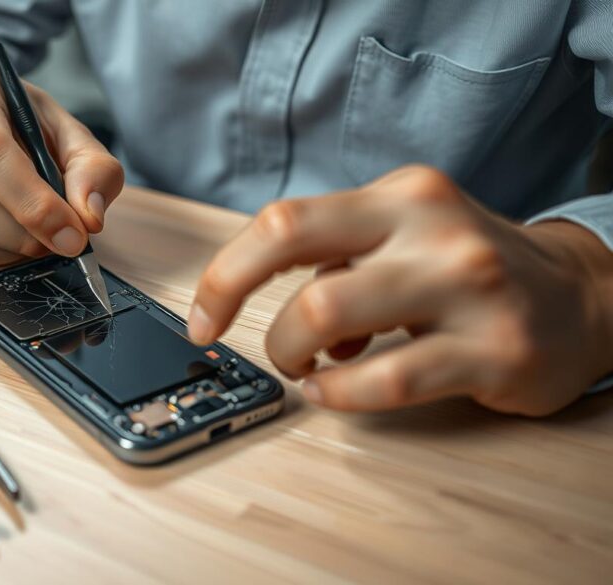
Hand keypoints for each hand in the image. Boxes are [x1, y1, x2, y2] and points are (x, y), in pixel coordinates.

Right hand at [0, 71, 123, 265]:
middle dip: (25, 235)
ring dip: (14, 249)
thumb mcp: (68, 132)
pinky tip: (15, 235)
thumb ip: (92, 169)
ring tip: (40, 235)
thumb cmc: (25, 128)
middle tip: (62, 239)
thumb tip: (88, 218)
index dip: (33, 203)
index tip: (72, 234)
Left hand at [188, 165, 612, 415]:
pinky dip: (339, 394)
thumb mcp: (405, 237)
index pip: (284, 220)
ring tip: (311, 368)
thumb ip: (338, 260)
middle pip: (290, 247)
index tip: (204, 315)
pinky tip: (334, 393)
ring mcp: (467, 287)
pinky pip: (387, 379)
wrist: (581, 297)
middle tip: (265, 347)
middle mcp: (432, 228)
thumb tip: (274, 309)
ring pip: (328, 313)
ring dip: (295, 353)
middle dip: (242, 303)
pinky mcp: (494, 351)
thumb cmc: (470, 270)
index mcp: (400, 196)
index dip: (225, 272)